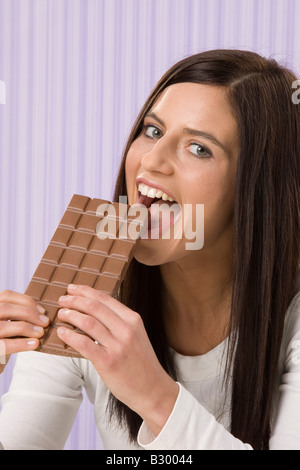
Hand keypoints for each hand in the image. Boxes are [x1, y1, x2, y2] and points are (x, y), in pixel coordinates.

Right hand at [0, 289, 49, 370]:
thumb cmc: (3, 339)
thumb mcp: (7, 322)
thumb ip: (16, 315)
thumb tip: (40, 313)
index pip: (6, 296)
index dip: (26, 301)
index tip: (41, 310)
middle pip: (6, 308)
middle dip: (29, 313)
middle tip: (45, 322)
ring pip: (4, 326)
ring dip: (27, 328)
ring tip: (40, 332)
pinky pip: (4, 345)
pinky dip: (21, 344)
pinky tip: (34, 344)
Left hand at [57, 284, 178, 434]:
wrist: (152, 389)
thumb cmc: (141, 362)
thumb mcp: (136, 335)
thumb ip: (119, 321)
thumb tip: (95, 308)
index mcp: (133, 320)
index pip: (106, 298)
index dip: (86, 291)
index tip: (73, 288)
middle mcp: (126, 329)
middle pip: (95, 307)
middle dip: (75, 300)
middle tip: (63, 299)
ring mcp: (117, 345)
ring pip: (88, 322)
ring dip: (70, 315)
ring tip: (61, 313)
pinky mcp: (108, 362)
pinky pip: (84, 344)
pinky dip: (70, 336)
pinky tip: (62, 332)